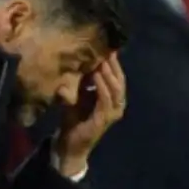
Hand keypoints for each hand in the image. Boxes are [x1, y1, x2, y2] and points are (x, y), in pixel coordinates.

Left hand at [54, 53, 125, 176]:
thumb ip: (83, 80)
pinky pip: (106, 99)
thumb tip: (81, 59)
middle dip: (113, 64)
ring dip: (108, 73)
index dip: (113, 61)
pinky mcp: (105, 119)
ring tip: (101, 59)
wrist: (69, 143)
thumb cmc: (74, 118)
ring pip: (115, 88)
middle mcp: (118, 104)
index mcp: (113, 98)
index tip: (106, 45)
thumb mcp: (78, 95)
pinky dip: (101, 86)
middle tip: (106, 48)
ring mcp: (113, 112)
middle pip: (119, 80)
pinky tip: (96, 75)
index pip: (117, 76)